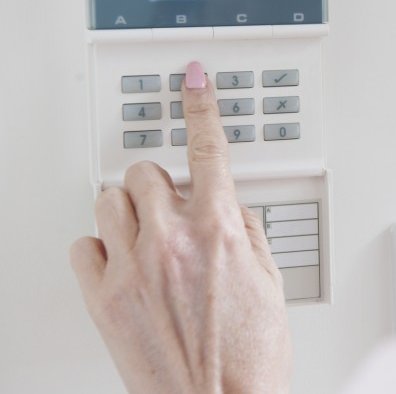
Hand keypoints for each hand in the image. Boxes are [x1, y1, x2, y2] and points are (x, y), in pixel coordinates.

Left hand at [70, 61, 289, 392]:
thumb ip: (249, 233)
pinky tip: (122, 261)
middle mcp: (173, 242)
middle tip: (174, 206)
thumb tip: (232, 210)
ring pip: (109, 198)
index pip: (209, 148)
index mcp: (220, 232)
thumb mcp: (271, 284)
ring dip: (130, 208)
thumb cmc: (251, 357)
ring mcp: (133, 268)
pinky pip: (82, 245)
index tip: (191, 79)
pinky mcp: (104, 298)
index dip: (201, 105)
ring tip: (147, 234)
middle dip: (162, 181)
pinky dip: (99, 246)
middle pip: (147, 170)